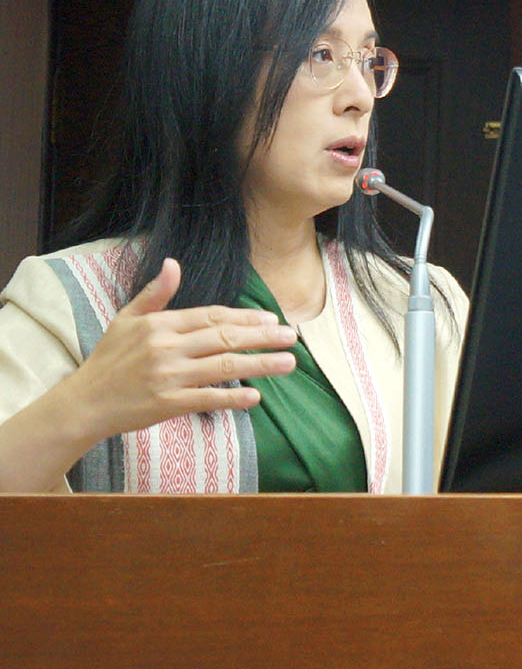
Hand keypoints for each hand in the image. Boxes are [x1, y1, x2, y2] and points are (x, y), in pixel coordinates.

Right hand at [63, 257, 298, 442]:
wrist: (83, 402)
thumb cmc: (108, 359)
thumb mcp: (126, 319)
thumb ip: (154, 294)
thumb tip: (173, 263)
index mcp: (160, 325)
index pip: (212, 317)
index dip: (245, 318)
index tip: (271, 319)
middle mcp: (166, 348)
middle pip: (225, 338)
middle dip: (263, 337)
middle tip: (291, 337)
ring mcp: (168, 376)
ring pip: (223, 366)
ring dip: (260, 365)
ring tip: (288, 363)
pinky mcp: (166, 404)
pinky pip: (207, 398)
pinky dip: (232, 397)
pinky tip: (255, 396)